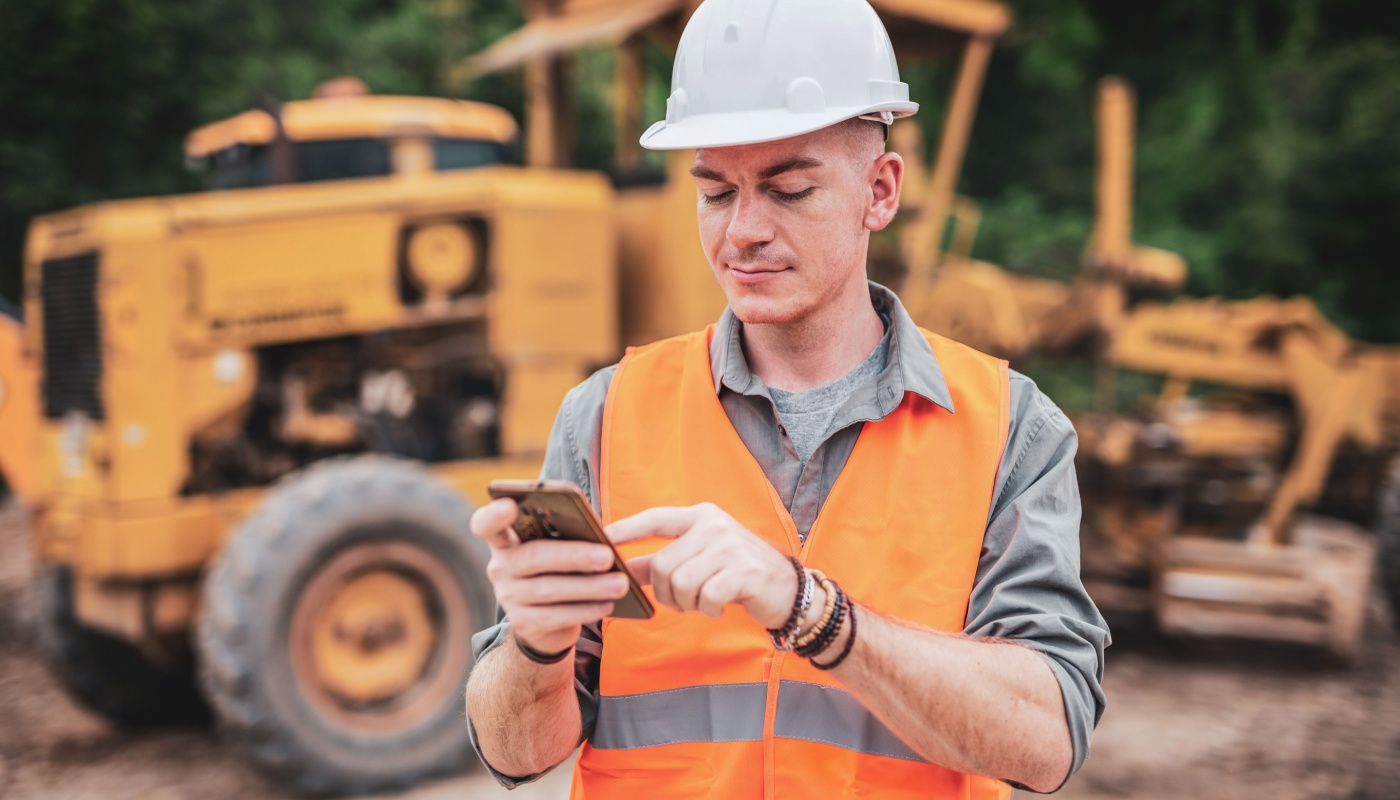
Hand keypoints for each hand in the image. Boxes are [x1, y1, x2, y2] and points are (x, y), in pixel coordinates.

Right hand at [470, 498, 631, 655]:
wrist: (545, 621)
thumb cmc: (557, 569)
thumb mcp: (556, 548)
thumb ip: (566, 536)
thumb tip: (602, 537)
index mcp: (506, 539)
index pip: (486, 524)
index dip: (494, 514)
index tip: (509, 505)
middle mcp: (500, 567)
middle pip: (533, 556)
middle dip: (574, 556)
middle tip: (607, 556)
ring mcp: (508, 596)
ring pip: (549, 589)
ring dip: (589, 586)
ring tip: (620, 583)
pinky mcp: (522, 623)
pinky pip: (555, 616)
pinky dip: (585, 610)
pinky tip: (607, 604)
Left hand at [607, 503, 797, 628]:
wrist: (787, 590)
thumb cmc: (737, 574)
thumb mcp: (700, 560)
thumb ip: (663, 561)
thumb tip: (622, 568)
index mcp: (700, 516)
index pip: (655, 519)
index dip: (626, 529)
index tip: (602, 538)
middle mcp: (713, 525)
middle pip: (662, 565)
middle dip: (667, 593)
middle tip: (684, 602)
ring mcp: (730, 545)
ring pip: (681, 583)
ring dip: (687, 604)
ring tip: (703, 602)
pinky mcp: (744, 570)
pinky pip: (705, 597)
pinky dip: (708, 610)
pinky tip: (719, 607)